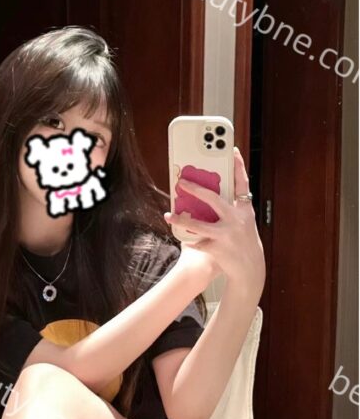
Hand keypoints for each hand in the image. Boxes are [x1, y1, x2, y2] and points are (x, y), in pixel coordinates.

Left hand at [163, 147, 265, 296]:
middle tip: (181, 182)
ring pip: (198, 225)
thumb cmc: (244, 242)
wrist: (249, 269)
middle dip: (195, 189)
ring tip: (168, 215)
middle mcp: (237, 220)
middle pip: (213, 199)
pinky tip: (186, 242)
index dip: (238, 166)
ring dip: (181, 220)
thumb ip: (231, 210)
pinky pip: (197, 242)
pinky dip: (191, 242)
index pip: (242, 184)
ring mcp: (226, 235)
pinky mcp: (217, 248)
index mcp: (245, 210)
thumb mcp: (243, 223)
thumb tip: (208, 197)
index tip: (232, 150)